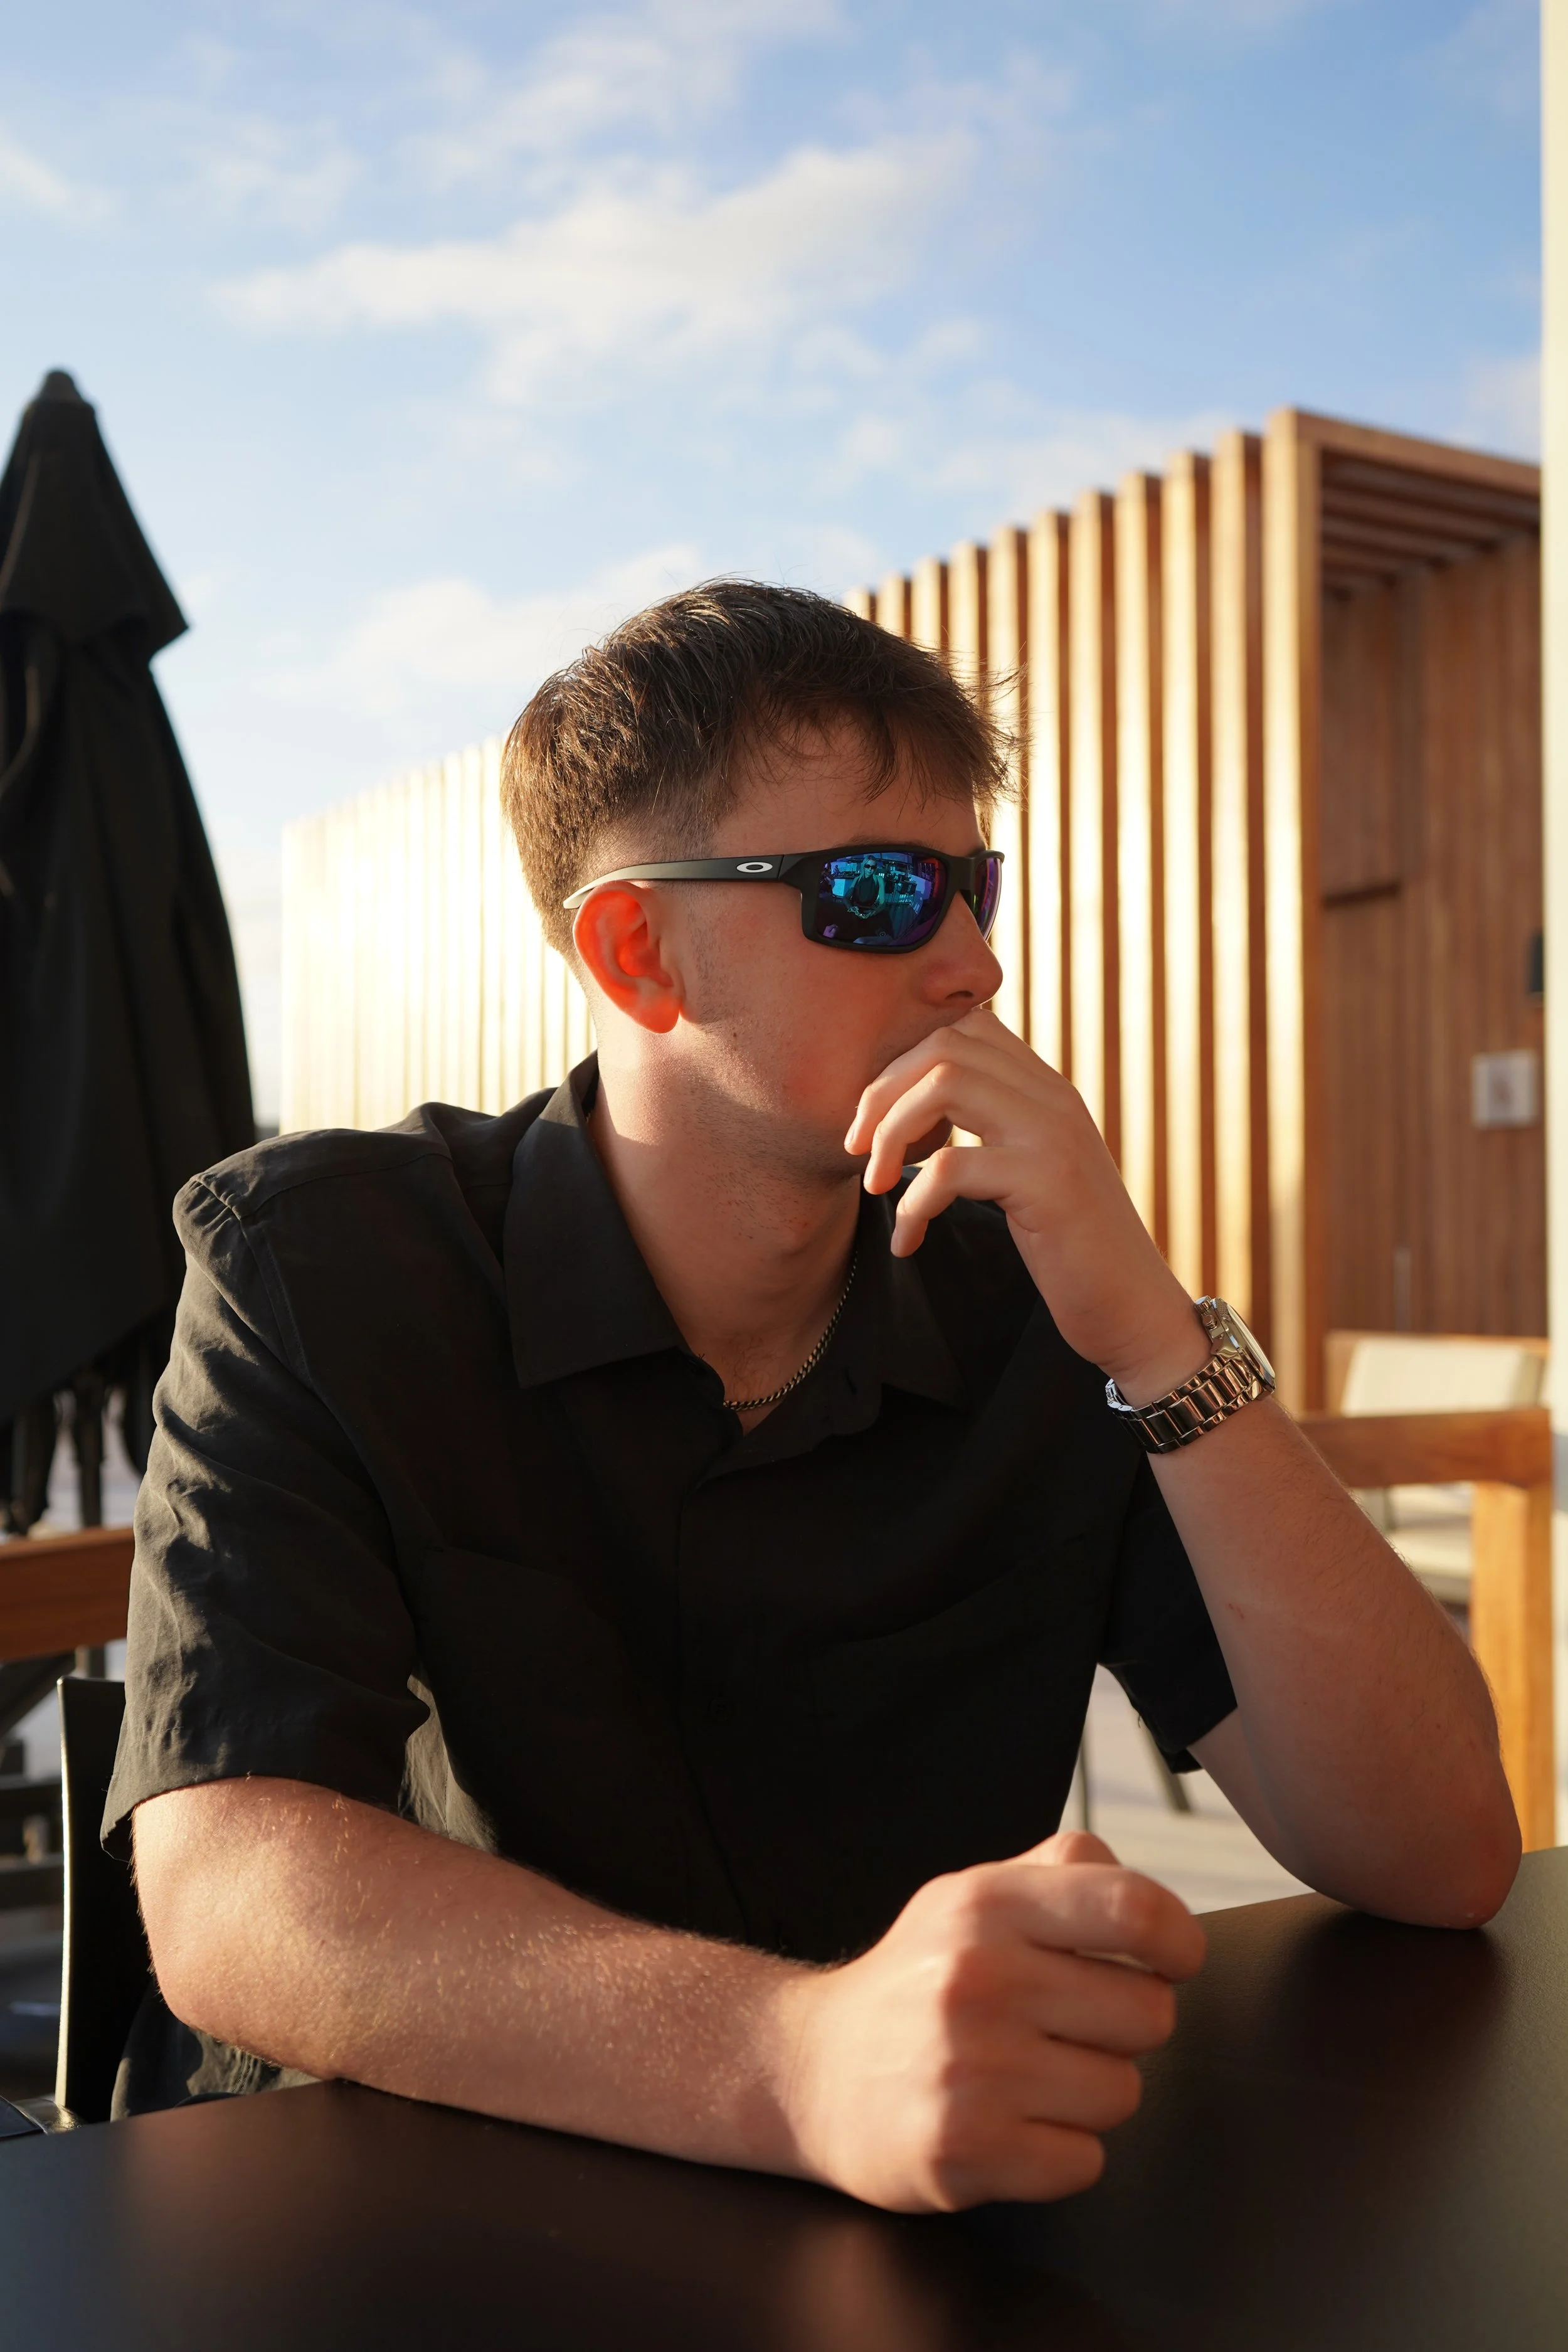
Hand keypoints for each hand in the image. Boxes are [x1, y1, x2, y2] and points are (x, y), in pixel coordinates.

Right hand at [776, 1830, 1203, 2211]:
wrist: (812, 2070)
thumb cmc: (918, 1982)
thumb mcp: (974, 1896)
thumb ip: (1063, 1872)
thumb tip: (1154, 1904)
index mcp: (987, 1903)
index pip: (1133, 1908)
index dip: (1179, 1940)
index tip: (1172, 1961)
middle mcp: (978, 1977)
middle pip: (1149, 2013)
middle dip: (1121, 2026)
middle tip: (1063, 2026)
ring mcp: (971, 2068)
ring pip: (1123, 2093)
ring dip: (1088, 2093)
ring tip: (1026, 2076)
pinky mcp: (966, 2150)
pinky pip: (1083, 2162)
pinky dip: (1057, 2153)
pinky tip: (1008, 2125)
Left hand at [845, 1008, 1202, 1400]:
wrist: (1134, 1309)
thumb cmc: (1072, 1248)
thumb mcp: (1034, 1171)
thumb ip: (997, 1129)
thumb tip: (920, 1110)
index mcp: (1047, 1090)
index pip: (964, 1028)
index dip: (903, 1063)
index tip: (876, 1120)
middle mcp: (1053, 1098)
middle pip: (944, 1045)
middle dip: (882, 1091)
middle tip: (856, 1149)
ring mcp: (1053, 1136)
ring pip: (944, 1084)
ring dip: (889, 1134)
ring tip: (873, 1186)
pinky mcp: (1048, 1184)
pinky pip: (951, 1167)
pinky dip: (913, 1205)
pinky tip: (908, 1243)